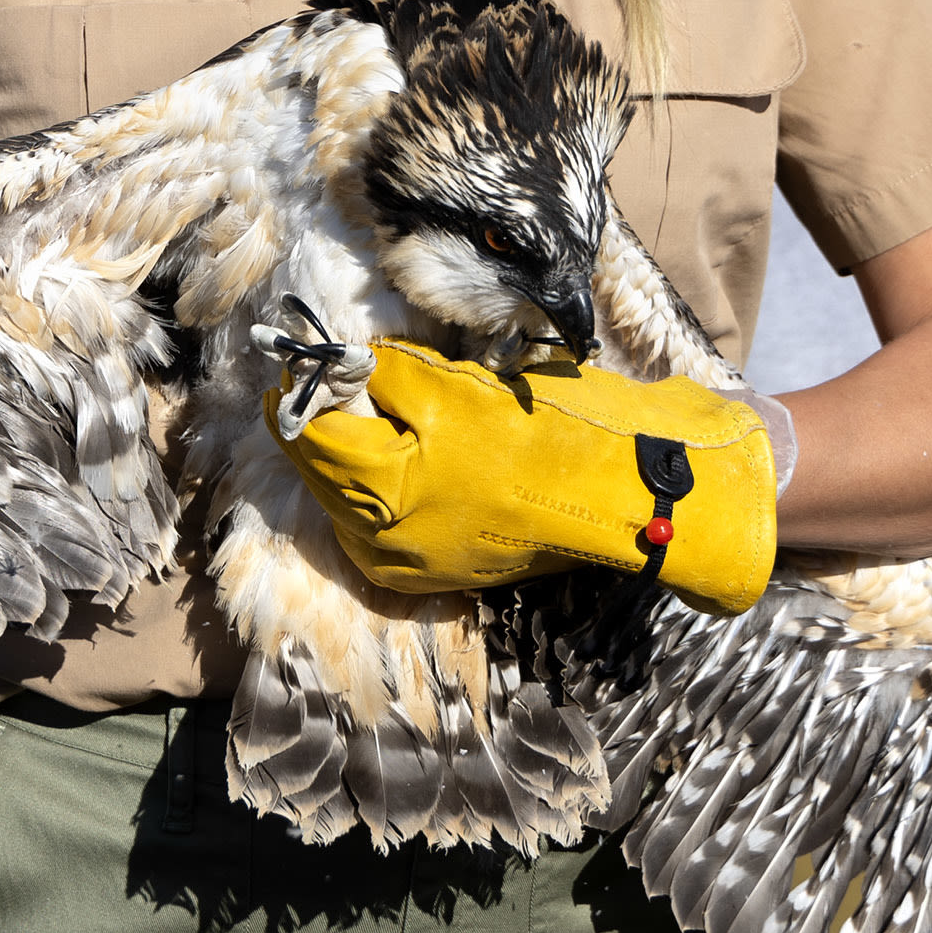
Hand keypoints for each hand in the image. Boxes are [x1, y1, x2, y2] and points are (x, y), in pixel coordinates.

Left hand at [271, 343, 778, 613]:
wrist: (630, 499)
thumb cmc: (548, 436)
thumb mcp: (456, 389)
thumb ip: (387, 376)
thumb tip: (344, 362)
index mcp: (384, 496)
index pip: (311, 435)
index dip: (302, 388)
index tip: (300, 356)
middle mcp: (385, 547)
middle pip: (324, 473)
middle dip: (326, 422)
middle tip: (336, 376)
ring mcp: (415, 569)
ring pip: (351, 504)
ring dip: (354, 459)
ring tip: (377, 415)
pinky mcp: (444, 576)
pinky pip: (386, 531)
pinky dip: (383, 494)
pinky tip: (410, 462)